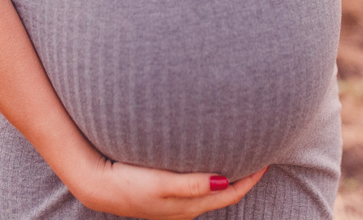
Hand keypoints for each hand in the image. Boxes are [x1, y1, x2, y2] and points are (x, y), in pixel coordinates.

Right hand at [68, 156, 266, 219]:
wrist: (97, 186)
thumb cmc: (127, 183)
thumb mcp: (160, 184)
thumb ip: (192, 185)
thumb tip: (225, 181)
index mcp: (189, 207)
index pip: (231, 193)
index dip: (250, 178)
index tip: (266, 159)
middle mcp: (186, 209)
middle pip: (224, 194)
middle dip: (243, 177)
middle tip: (257, 154)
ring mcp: (174, 204)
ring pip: (210, 191)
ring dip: (226, 176)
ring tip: (237, 155)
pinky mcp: (163, 195)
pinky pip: (196, 187)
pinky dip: (208, 176)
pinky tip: (205, 163)